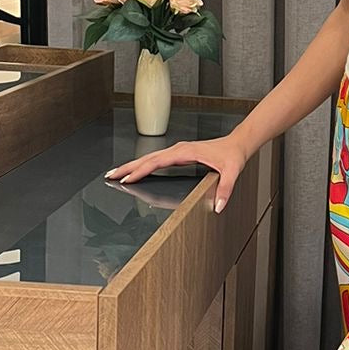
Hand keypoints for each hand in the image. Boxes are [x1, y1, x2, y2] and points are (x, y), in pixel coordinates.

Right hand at [105, 134, 246, 213]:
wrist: (238, 143)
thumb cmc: (232, 155)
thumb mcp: (232, 172)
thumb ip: (226, 189)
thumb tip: (219, 206)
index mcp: (186, 152)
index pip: (157, 162)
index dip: (141, 171)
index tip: (127, 179)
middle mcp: (179, 149)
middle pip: (147, 158)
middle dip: (128, 167)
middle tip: (110, 175)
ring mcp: (178, 151)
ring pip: (150, 158)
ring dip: (132, 165)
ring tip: (116, 173)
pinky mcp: (179, 154)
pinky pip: (156, 159)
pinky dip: (143, 164)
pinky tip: (137, 171)